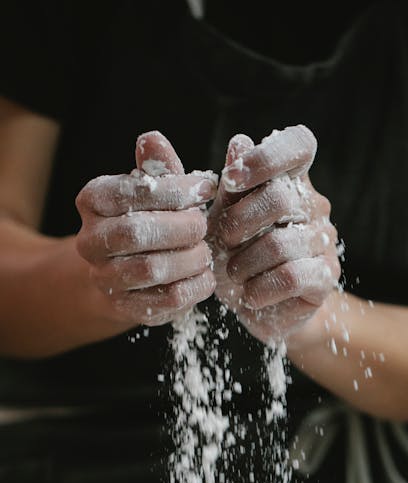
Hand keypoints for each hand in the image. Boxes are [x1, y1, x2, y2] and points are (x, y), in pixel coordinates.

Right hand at [75, 131, 217, 326]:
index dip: (176, 190)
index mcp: (93, 200)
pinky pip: (168, 299)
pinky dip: (195, 286)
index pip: (134, 191)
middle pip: (137, 232)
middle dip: (181, 227)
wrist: (125, 273)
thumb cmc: (148, 220)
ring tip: (204, 251)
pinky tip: (204, 275)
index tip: (206, 188)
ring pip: (152, 269)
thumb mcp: (154, 189)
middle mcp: (90, 240)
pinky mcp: (126, 308)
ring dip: (190, 258)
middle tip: (203, 225)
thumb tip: (152, 140)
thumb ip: (158, 168)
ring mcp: (104, 278)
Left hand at [207, 125, 339, 342]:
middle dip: (239, 222)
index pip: (299, 144)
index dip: (267, 157)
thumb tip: (240, 141)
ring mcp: (324, 241)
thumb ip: (230, 187)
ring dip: (245, 263)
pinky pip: (292, 276)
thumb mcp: (222, 221)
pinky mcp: (325, 277)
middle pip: (281, 198)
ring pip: (281, 243)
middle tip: (223, 242)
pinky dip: (261, 288)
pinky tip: (250, 295)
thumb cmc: (237, 257)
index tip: (232, 179)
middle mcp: (314, 205)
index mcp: (291, 181)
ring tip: (234, 273)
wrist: (257, 308)